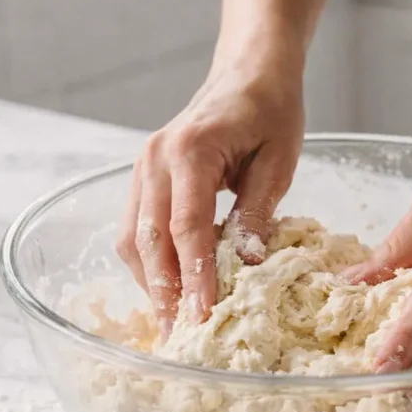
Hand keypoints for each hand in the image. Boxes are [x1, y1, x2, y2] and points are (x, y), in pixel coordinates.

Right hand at [116, 57, 304, 334]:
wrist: (248, 72)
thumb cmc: (270, 111)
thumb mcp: (278, 162)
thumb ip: (258, 213)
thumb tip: (247, 266)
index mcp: (190, 150)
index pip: (186, 228)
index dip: (193, 277)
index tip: (202, 318)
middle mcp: (154, 160)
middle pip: (147, 240)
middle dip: (162, 294)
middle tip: (179, 339)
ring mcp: (142, 169)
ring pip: (132, 240)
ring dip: (151, 284)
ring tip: (173, 324)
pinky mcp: (144, 179)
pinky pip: (135, 229)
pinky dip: (150, 264)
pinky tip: (170, 289)